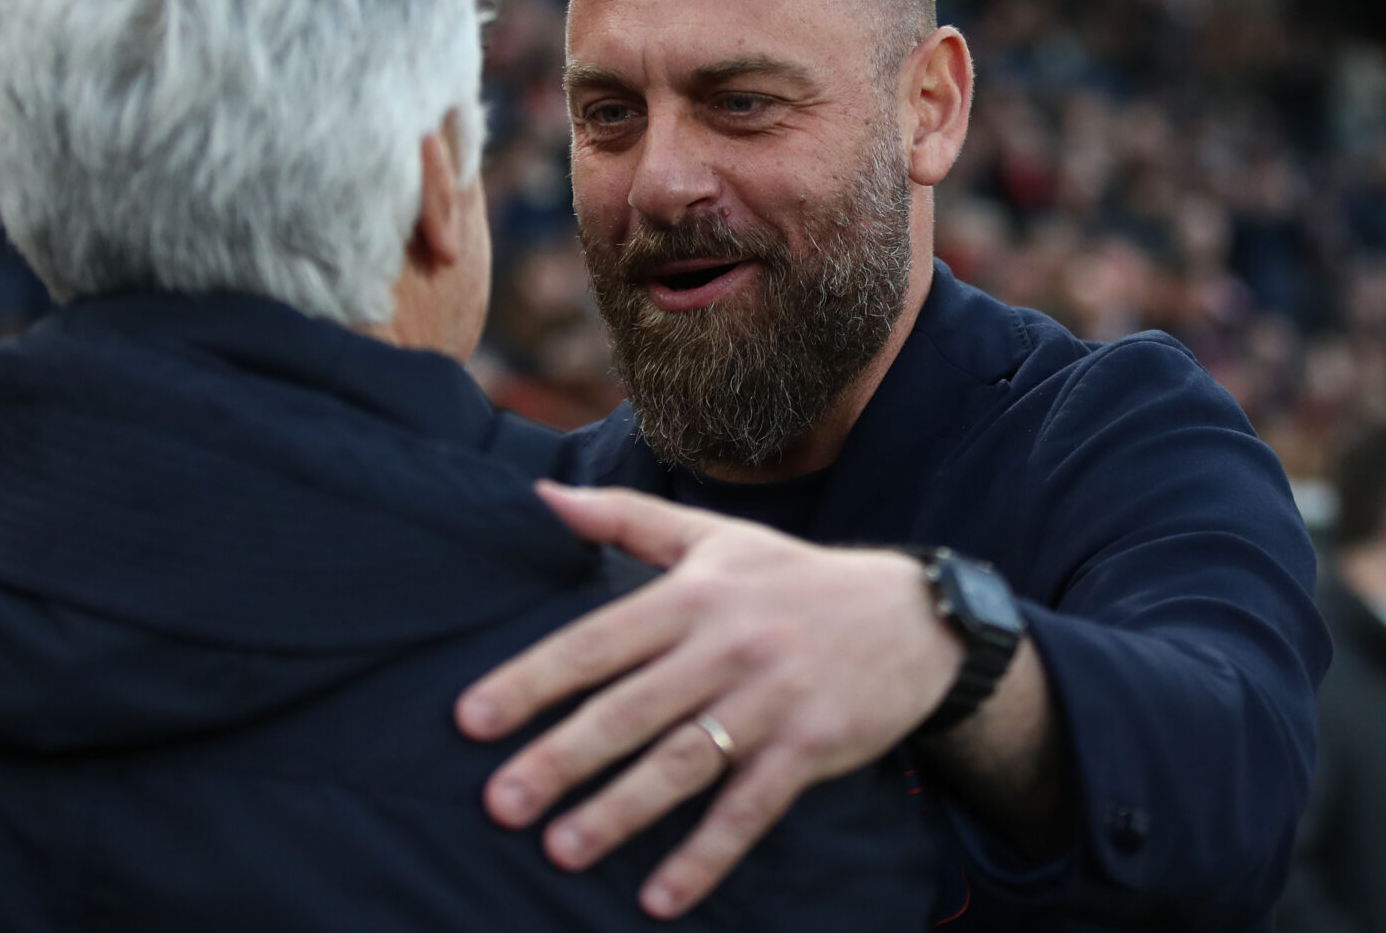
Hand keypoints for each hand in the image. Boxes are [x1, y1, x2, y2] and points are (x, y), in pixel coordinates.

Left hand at [455, 481, 960, 918]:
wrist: (912, 617)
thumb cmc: (792, 578)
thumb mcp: (713, 535)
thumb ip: (624, 518)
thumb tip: (540, 494)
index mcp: (693, 594)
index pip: (597, 641)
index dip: (533, 679)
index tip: (473, 719)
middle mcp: (726, 646)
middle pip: (630, 709)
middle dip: (561, 758)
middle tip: (500, 803)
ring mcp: (770, 700)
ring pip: (682, 762)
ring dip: (620, 811)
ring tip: (560, 850)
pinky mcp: (810, 747)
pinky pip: (749, 808)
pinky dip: (705, 854)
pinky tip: (660, 896)